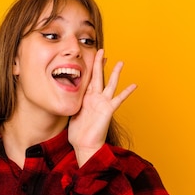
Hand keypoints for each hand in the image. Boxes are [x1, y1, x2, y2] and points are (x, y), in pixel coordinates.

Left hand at [68, 49, 136, 166]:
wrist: (84, 145)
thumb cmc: (78, 133)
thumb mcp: (71, 113)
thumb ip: (71, 103)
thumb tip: (61, 95)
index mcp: (86, 98)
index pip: (88, 79)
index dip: (89, 67)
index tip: (90, 56)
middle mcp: (95, 98)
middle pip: (98, 76)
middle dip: (99, 63)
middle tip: (101, 49)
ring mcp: (103, 103)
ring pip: (110, 84)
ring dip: (115, 73)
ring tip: (120, 62)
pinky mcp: (108, 110)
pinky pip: (119, 99)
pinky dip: (127, 92)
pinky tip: (134, 85)